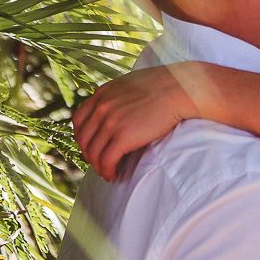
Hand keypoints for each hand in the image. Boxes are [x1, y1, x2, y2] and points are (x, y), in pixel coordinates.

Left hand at [73, 65, 202, 179]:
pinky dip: (107, 171)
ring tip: (107, 172)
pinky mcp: (123, 137)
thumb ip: (117, 96)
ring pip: (93, 153)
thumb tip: (116, 110)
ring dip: (98, 166)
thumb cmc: (164, 86)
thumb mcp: (131, 84)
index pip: (78, 120)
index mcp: (102, 93)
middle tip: (99, 163)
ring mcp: (110, 122)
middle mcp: (102, 107)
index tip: (91, 146)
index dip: (83, 137)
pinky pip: (106, 161)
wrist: (180, 89)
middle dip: (89, 154)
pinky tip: (114, 175)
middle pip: (83, 139)